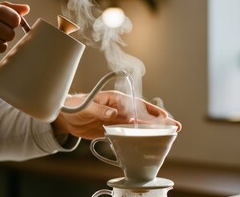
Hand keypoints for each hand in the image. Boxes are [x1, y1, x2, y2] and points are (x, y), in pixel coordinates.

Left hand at [52, 90, 181, 139]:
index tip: (163, 118)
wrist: (64, 117)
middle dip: (160, 120)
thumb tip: (114, 114)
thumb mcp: (85, 107)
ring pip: (139, 124)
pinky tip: (150, 140)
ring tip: (169, 133)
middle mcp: (120, 108)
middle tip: (175, 126)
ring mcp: (118, 119)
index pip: (137, 104)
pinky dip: (140, 135)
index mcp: (115, 99)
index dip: (150, 112)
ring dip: (153, 128)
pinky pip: (130, 132)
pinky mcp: (114, 128)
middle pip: (143, 114)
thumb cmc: (73, 106)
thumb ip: (99, 110)